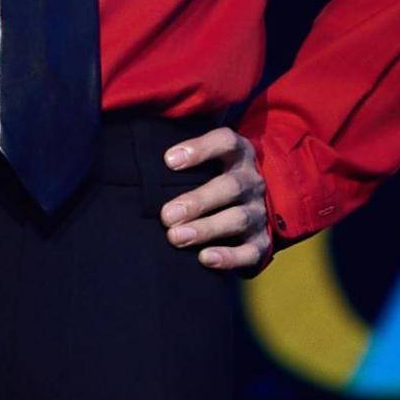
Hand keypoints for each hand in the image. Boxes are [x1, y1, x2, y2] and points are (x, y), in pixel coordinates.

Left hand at [160, 127, 273, 277]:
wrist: (250, 202)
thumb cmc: (212, 174)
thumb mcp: (205, 157)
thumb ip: (180, 154)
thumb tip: (138, 152)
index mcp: (237, 154)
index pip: (225, 142)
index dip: (200, 148)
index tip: (168, 160)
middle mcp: (251, 180)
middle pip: (230, 186)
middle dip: (197, 201)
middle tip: (166, 215)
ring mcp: (258, 211)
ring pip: (238, 219)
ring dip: (206, 229)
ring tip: (175, 237)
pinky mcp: (262, 241)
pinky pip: (250, 251)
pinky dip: (229, 256)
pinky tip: (204, 258)